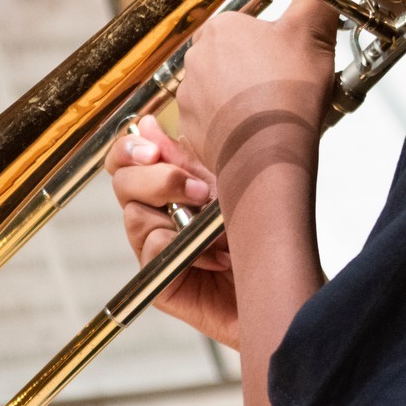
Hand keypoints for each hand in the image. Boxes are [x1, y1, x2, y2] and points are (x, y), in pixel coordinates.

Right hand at [109, 114, 238, 346]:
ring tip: (219, 226)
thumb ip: (185, 157)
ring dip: (180, 216)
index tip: (152, 150)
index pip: (124, 162)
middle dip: (159, 180)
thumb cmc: (259, 233)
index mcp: (165, 188)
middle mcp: (155, 217)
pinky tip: (220, 257)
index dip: (127, 151)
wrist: (282, 282)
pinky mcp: (161, 283)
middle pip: (123, 184)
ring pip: (136, 217)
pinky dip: (189, 249)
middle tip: (200, 190)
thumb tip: (146, 123)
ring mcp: (155, 251)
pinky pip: (155, 251)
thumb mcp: (226, 182)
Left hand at [178, 0, 343, 205]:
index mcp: (223, 28)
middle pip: (233, 56)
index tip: (291, 56)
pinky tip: (257, 131)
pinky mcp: (191, 129)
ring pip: (221, 88)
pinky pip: (213, 120)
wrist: (268, 153)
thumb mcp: (314, 30)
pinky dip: (232, 124)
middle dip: (256, 68)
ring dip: (243, 96)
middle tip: (287, 83)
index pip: (246, 25)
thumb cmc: (288, 92)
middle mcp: (197, 58)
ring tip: (274, 110)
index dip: (273, 41)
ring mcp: (190, 96)